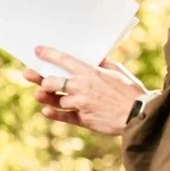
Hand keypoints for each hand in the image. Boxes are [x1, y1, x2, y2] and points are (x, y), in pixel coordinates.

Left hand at [24, 44, 147, 135]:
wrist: (137, 115)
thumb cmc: (130, 91)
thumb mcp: (117, 71)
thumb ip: (103, 63)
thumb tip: (94, 57)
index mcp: (90, 72)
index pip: (64, 60)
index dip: (48, 54)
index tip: (36, 51)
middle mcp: (81, 87)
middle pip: (52, 81)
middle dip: (41, 79)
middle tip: (32, 75)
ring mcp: (80, 104)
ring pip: (57, 99)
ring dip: (46, 97)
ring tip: (38, 94)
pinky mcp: (83, 119)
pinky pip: (63, 116)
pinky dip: (53, 113)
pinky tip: (46, 110)